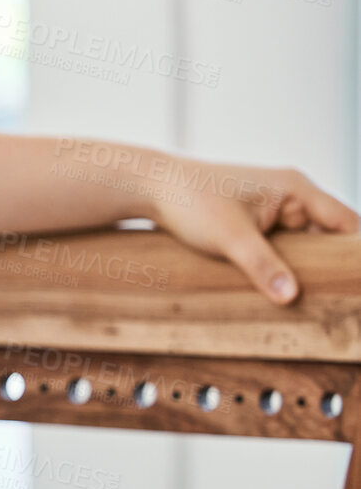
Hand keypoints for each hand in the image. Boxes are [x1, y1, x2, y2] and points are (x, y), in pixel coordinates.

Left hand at [149, 164, 357, 303]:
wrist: (148, 187)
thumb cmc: (190, 202)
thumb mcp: (230, 238)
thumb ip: (262, 266)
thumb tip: (292, 297)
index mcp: (297, 189)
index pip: (346, 223)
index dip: (352, 253)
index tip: (352, 283)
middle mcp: (290, 197)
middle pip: (325, 238)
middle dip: (324, 267)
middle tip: (329, 300)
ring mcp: (270, 211)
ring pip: (299, 247)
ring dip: (297, 269)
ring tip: (304, 301)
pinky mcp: (251, 224)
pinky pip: (276, 249)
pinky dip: (276, 267)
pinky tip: (274, 291)